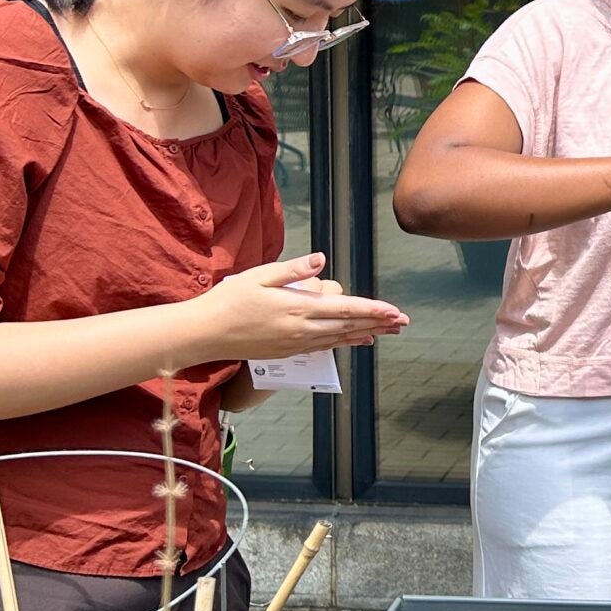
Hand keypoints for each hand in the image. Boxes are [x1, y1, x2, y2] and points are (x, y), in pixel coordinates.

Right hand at [190, 254, 407, 362]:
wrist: (206, 333)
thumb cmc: (230, 300)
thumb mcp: (259, 276)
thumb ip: (293, 270)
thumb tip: (320, 259)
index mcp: (297, 308)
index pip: (344, 309)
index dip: (372, 310)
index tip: (394, 311)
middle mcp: (301, 329)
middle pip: (349, 327)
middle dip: (379, 323)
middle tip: (404, 322)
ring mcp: (296, 343)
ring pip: (340, 339)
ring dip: (367, 333)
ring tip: (390, 331)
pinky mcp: (289, 351)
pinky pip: (325, 347)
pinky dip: (346, 343)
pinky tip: (359, 341)